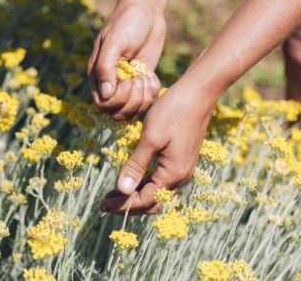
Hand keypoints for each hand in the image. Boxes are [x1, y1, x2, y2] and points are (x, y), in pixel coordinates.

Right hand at [88, 4, 163, 120]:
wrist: (146, 11)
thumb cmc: (126, 22)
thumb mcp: (114, 42)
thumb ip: (106, 67)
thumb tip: (106, 94)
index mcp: (97, 75)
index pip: (102, 105)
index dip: (117, 100)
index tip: (130, 81)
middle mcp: (110, 83)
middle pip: (117, 112)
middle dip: (132, 102)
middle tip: (140, 81)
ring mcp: (127, 84)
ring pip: (132, 111)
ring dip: (143, 100)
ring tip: (146, 78)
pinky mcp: (142, 82)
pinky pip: (146, 101)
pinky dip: (152, 93)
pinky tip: (152, 76)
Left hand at [100, 77, 215, 214]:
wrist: (198, 94)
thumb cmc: (173, 112)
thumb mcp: (150, 138)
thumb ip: (136, 165)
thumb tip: (122, 190)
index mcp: (173, 174)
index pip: (144, 200)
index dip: (123, 205)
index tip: (102, 205)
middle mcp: (180, 176)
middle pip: (152, 201)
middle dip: (128, 203)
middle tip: (105, 202)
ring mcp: (183, 168)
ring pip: (157, 192)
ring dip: (136, 194)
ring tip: (114, 193)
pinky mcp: (181, 160)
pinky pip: (162, 180)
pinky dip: (145, 183)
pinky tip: (132, 177)